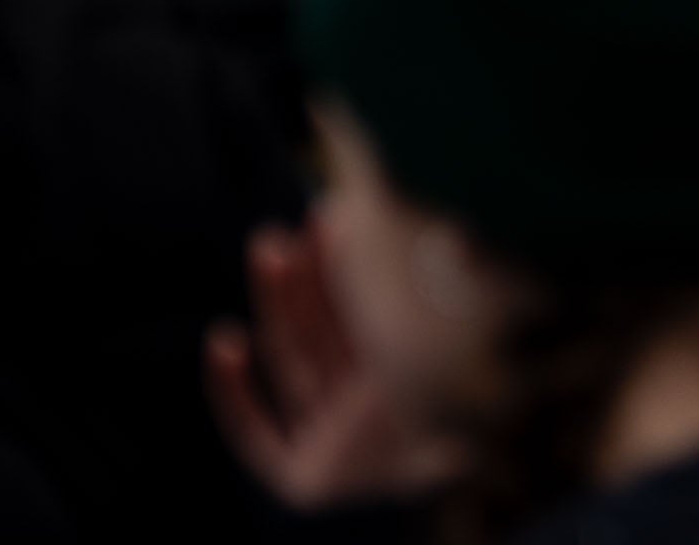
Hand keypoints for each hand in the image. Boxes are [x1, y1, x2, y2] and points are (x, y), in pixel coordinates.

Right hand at [205, 214, 454, 507]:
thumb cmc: (467, 396)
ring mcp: (337, 444)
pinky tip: (223, 341)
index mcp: (411, 378)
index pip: (361, 316)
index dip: (338, 269)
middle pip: (322, 335)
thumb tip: (397, 218)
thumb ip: (402, 282)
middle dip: (299, 283)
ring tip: (263, 250)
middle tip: (279, 233)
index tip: (328, 217)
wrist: (475, 463)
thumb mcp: (435, 324)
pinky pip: (257, 432)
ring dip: (275, 306)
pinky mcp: (306, 480)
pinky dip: (232, 390)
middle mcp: (370, 411)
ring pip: (294, 364)